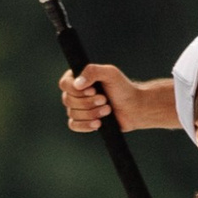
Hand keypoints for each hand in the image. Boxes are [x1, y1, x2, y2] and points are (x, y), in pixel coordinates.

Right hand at [57, 65, 175, 133]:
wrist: (133, 107)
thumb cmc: (122, 88)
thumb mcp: (110, 73)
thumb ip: (93, 71)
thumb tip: (77, 84)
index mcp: (78, 79)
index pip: (64, 84)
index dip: (77, 90)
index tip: (93, 90)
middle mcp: (75, 93)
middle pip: (68, 100)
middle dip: (88, 102)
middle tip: (105, 100)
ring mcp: (78, 108)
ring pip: (72, 114)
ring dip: (92, 113)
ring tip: (107, 110)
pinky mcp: (82, 121)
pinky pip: (73, 125)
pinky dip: (86, 125)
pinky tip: (98, 123)